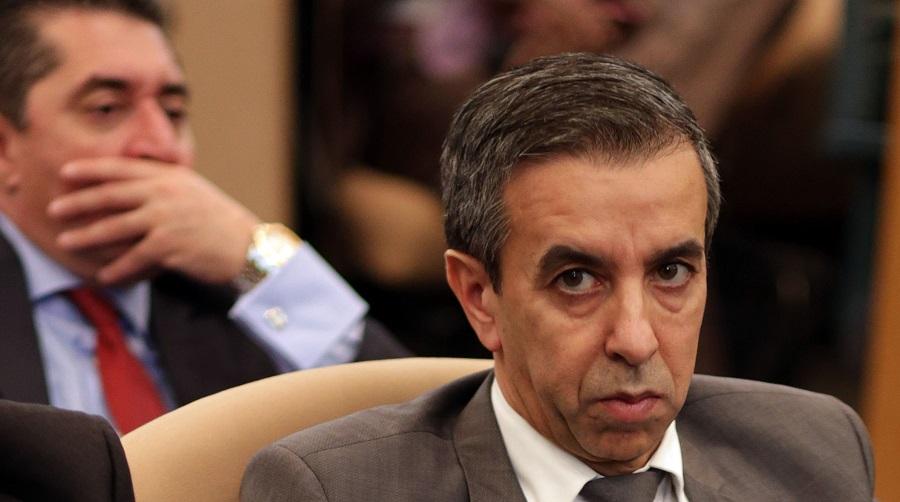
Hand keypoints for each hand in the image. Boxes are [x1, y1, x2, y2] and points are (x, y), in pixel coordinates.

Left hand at [48, 158, 259, 285]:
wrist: (249, 246)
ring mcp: (165, 219)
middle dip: (78, 202)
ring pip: (114, 228)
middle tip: (54, 209)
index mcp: (170, 176)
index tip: (67, 172)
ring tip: (66, 242)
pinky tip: (103, 276)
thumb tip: (136, 183)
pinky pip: (132, 258)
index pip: (122, 168)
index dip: (91, 169)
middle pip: (110, 196)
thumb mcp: (194, 191)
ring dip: (86, 237)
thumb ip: (165, 184)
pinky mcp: (168, 246)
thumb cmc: (221, 221)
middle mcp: (164, 193)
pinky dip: (116, 269)